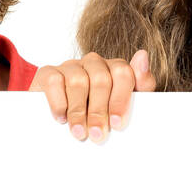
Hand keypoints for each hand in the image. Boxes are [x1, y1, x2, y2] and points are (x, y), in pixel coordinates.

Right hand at [33, 50, 155, 142]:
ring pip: (77, 81)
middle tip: (97, 135)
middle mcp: (94, 62)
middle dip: (99, 111)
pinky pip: (54, 81)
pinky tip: (61, 118)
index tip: (117, 124)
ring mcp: (71, 66)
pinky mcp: (48, 72)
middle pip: (100, 80)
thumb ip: (141, 83)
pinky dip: (58, 103)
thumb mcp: (126, 103)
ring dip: (79, 111)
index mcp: (114, 67)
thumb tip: (143, 55)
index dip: (120, 100)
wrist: (58, 116)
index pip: (122, 73)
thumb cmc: (100, 110)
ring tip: (79, 132)